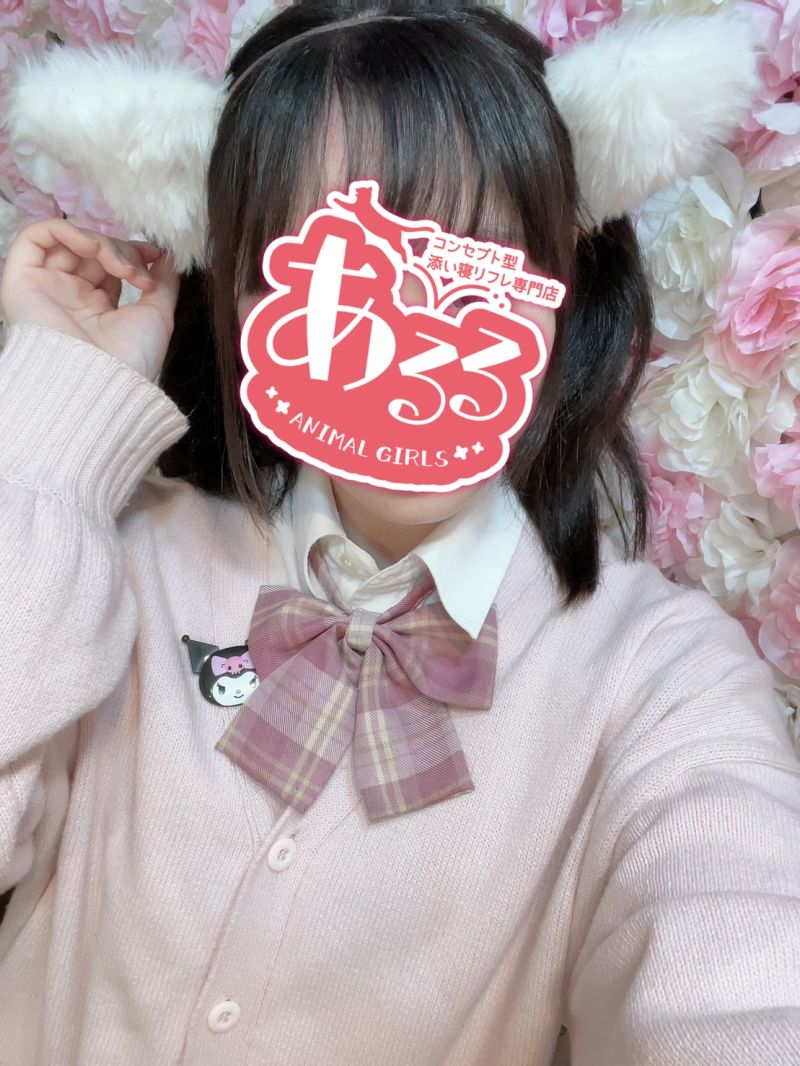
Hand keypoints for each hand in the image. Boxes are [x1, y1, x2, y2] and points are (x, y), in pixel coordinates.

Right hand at [0, 218, 180, 379]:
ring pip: (69, 242)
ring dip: (101, 243)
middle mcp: (69, 298)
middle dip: (122, 251)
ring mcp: (47, 288)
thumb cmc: (130, 359)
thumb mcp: (157, 315)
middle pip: (92, 252)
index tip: (156, 255)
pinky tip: (92, 246)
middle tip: (137, 272)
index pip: (110, 264)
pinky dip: (66, 230)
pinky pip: (35, 237)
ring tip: (120, 266)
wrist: (102, 381)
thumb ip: (162, 282)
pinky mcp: (22, 281)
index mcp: (96, 309)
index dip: (133, 253)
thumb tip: (166, 255)